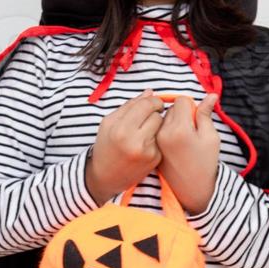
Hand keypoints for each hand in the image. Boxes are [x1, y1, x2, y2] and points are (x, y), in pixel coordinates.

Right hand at [85, 89, 164, 203]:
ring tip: (146, 129)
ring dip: (157, 125)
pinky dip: (157, 138)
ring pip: (163, 127)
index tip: (152, 102)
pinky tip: (147, 143)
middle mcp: (135, 141)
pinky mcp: (155, 160)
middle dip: (154, 113)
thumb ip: (129, 105)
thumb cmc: (106, 145)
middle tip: (147, 117)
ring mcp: (147, 152)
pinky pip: (162, 139)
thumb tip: (150, 92)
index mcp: (121, 129)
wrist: (105, 176)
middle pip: (157, 115)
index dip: (152, 100)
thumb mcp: (109, 122)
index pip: (146, 104)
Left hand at [155, 93, 220, 214]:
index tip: (196, 119)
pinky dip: (163, 130)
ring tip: (181, 138)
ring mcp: (154, 140)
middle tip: (189, 130)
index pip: (181, 100)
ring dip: (170, 121)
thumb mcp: (210, 138)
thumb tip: (211, 94)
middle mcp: (163, 133)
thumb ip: (206, 115)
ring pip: (161, 117)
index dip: (191, 107)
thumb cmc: (205, 162)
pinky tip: (172, 143)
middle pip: (169, 107)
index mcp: (180, 129)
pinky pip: (155, 128)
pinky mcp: (150, 145)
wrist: (190, 189)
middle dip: (180, 113)